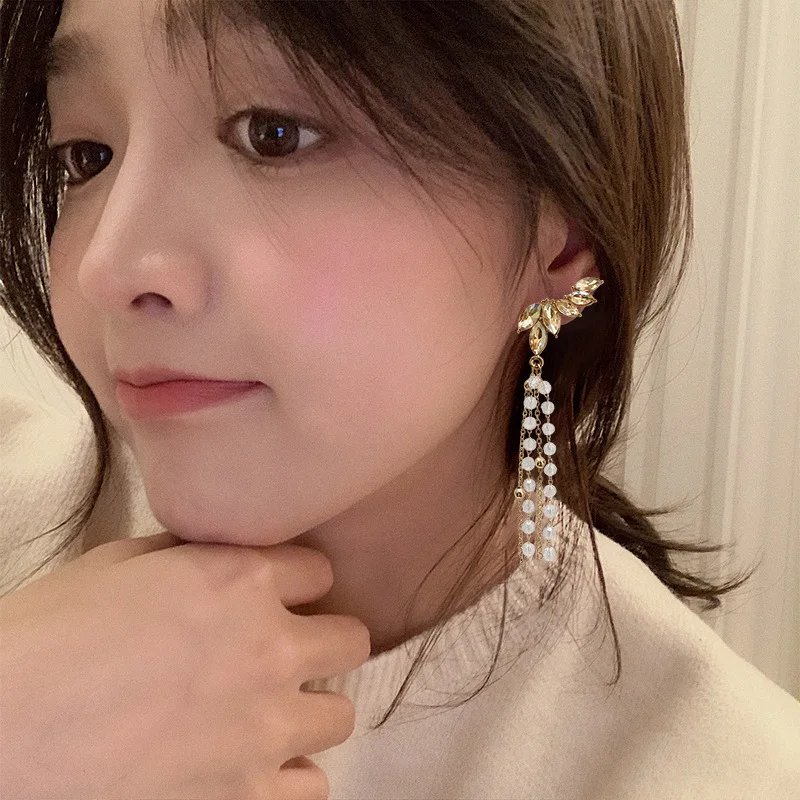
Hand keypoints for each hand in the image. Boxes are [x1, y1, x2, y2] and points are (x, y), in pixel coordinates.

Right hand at [0, 531, 369, 798]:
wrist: (2, 735)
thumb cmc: (45, 638)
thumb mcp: (118, 565)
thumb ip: (189, 556)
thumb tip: (218, 558)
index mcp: (241, 582)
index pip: (320, 572)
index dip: (296, 582)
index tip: (278, 596)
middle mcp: (271, 650)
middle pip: (350, 641)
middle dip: (320, 643)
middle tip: (281, 654)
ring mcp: (265, 729)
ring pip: (339, 716)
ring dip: (307, 710)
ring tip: (264, 714)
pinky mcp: (246, 797)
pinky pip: (311, 787)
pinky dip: (289, 775)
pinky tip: (252, 766)